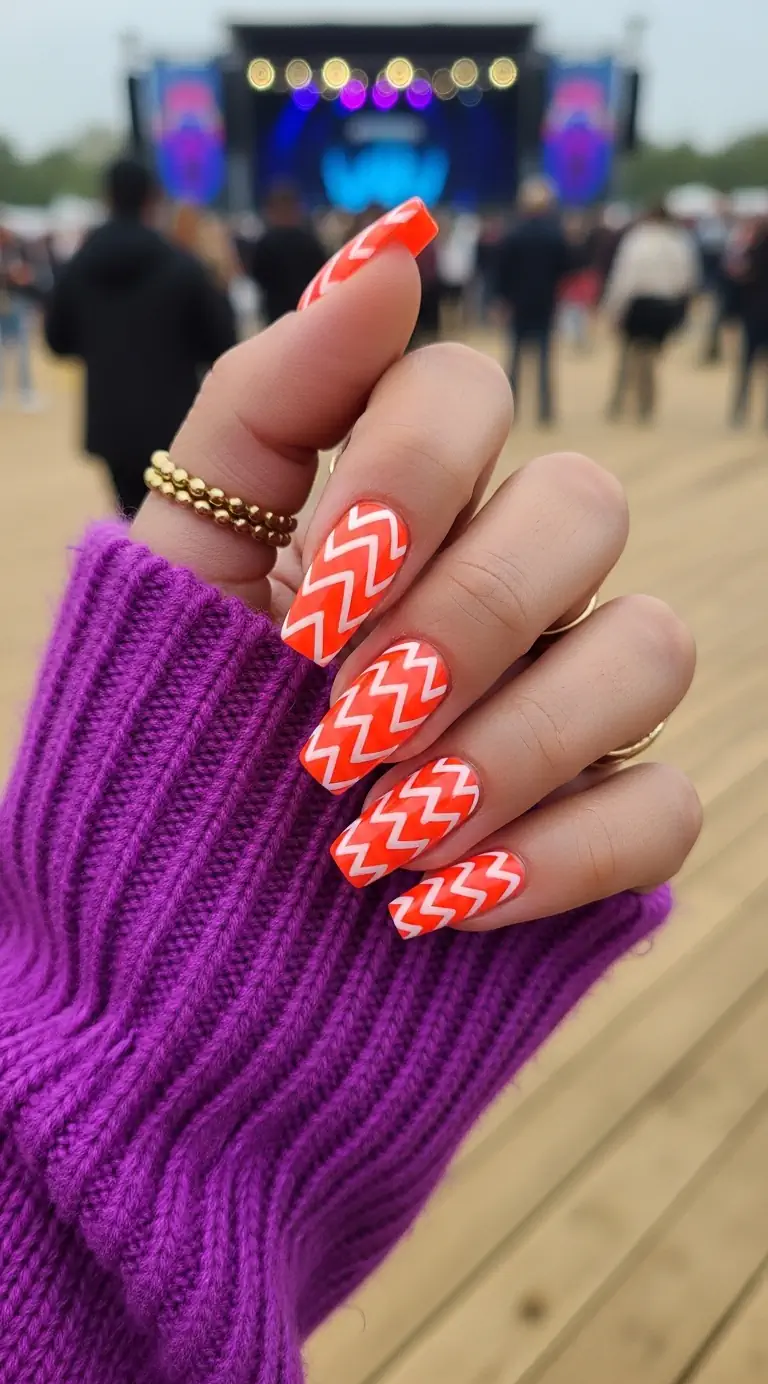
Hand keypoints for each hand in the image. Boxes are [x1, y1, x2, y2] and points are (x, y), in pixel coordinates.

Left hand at [134, 203, 699, 938]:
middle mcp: (500, 585)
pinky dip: (558, 859)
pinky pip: (665, 808)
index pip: (465, 391)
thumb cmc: (163, 751)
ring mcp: (563, 705)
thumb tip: (396, 252)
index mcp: (395, 509)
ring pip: (652, 650)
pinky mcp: (601, 831)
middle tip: (339, 735)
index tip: (311, 609)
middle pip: (584, 509)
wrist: (165, 953)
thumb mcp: (175, 571)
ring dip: (512, 746)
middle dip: (462, 621)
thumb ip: (265, 403)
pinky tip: (438, 904)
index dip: (408, 478)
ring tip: (379, 841)